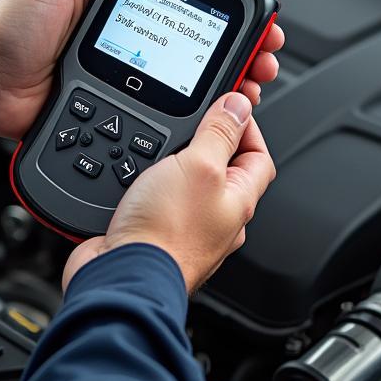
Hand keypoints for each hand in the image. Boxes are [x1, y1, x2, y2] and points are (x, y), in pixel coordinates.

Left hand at [0, 0, 284, 138]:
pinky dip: (197, 106)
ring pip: (189, 71)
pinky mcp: (118, 98)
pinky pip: (165, 102)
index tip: (250, 0)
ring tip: (253, 77)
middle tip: (264, 48)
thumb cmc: (8, 27)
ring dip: (227, 74)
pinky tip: (218, 107)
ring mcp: (124, 67)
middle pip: (194, 33)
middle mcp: (124, 28)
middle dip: (237, 40)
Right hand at [62, 92, 275, 293]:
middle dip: (206, 141)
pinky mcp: (152, 233)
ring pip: (186, 184)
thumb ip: (219, 133)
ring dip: (171, 162)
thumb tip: (238, 105)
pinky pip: (156, 200)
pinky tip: (133, 177)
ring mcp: (184, 227)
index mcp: (238, 200)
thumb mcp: (199, 166)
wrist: (122, 274)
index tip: (224, 105)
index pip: (258, 155)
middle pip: (222, 169)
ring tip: (156, 147)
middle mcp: (216, 217)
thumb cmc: (165, 234)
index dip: (245, 125)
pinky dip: (146, 183)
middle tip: (188, 121)